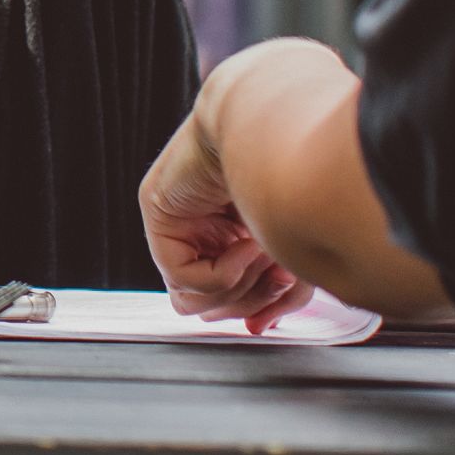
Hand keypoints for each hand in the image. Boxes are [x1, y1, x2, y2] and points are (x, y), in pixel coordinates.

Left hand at [139, 94, 310, 330]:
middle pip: (213, 310)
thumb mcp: (295, 245)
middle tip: (278, 273)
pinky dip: (223, 272)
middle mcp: (198, 232)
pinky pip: (183, 279)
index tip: (279, 302)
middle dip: (253, 300)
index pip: (228, 302)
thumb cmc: (294, 174)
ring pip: (192, 304)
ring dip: (238, 291)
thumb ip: (284, 289)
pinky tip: (245, 243)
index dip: (256, 309)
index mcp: (229, 235)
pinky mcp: (159, 218)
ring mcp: (175, 226)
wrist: (276, 124)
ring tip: (262, 254)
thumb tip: (258, 330)